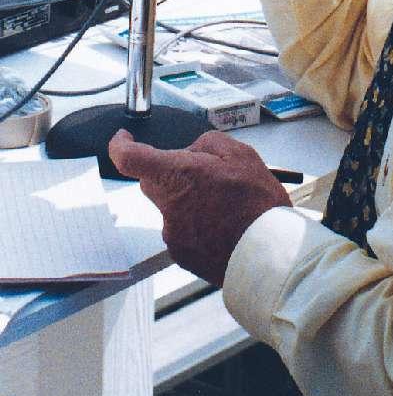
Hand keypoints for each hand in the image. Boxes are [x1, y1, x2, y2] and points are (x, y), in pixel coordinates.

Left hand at [108, 128, 291, 285]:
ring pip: (170, 207)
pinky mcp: (181, 255)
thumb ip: (207, 144)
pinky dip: (196, 226)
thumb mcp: (241, 154)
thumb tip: (191, 152)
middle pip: (153, 182)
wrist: (269, 253)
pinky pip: (181, 231)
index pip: (129, 158)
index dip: (120, 146)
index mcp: (179, 175)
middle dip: (171, 175)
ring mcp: (173, 233)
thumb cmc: (258, 204)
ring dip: (188, 202)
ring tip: (224, 207)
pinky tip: (223, 226)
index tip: (123, 140)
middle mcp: (169, 206)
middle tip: (205, 176)